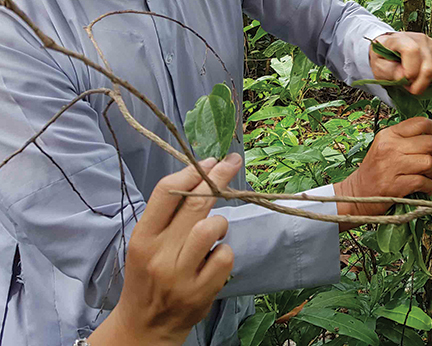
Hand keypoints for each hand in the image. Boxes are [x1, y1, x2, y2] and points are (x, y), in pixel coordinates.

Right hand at [89, 154, 242, 345]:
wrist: (143, 326)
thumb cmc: (148, 275)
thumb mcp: (146, 243)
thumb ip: (168, 214)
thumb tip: (201, 174)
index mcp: (142, 238)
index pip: (166, 192)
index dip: (192, 171)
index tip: (209, 160)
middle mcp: (159, 255)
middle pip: (195, 203)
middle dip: (218, 177)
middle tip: (232, 162)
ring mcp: (180, 275)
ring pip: (213, 227)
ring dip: (220, 223)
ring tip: (213, 232)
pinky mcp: (200, 292)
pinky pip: (225, 255)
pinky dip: (224, 253)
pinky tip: (212, 260)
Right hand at [333, 117, 431, 226]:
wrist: (356, 195)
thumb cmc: (376, 170)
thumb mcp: (386, 146)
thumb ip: (407, 138)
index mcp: (389, 134)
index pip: (421, 123)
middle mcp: (389, 147)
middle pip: (430, 142)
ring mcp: (391, 167)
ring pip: (429, 162)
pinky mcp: (394, 186)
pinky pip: (423, 182)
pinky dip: (430, 185)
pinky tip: (426, 186)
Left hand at [369, 31, 431, 94]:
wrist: (389, 49)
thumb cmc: (383, 57)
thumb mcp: (378, 65)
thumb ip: (389, 71)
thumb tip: (405, 77)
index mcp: (401, 38)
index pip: (412, 51)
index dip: (410, 71)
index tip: (404, 80)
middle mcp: (419, 39)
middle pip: (428, 66)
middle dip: (419, 84)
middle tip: (408, 86)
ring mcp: (431, 44)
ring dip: (425, 82)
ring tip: (412, 80)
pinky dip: (430, 79)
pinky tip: (419, 76)